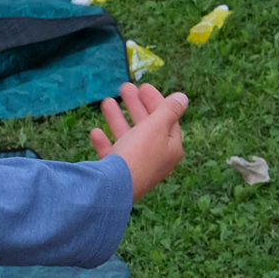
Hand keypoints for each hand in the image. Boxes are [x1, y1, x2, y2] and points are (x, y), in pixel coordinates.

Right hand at [91, 82, 188, 202]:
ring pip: (128, 138)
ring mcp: (136, 168)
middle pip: (147, 127)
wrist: (112, 190)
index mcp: (170, 148)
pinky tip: (95, 132)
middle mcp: (156, 159)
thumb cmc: (137, 155)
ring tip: (106, 101)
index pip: (167, 119)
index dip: (156, 101)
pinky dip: (105, 142)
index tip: (142, 86)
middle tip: (124, 87)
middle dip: (136, 106)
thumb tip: (183, 97)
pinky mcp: (117, 177)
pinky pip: (112, 155)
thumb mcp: (156, 127)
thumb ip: (168, 110)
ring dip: (117, 119)